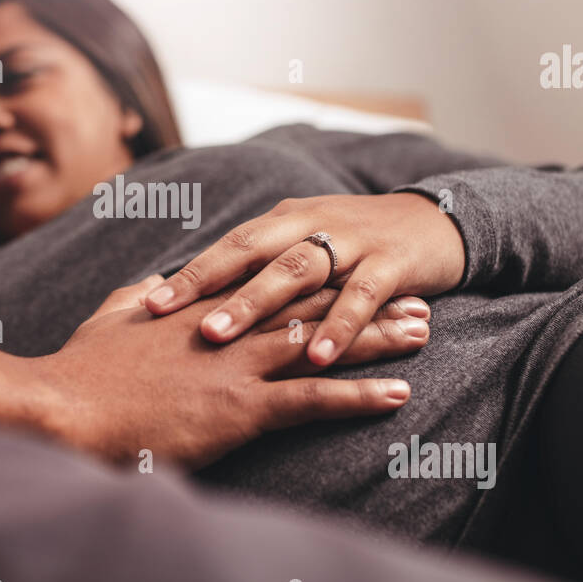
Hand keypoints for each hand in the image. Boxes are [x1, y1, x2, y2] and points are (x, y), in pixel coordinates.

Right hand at [34, 275, 431, 467]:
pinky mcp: (241, 407)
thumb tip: (154, 284)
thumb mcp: (110, 317)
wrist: (66, 406)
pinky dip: (359, 396)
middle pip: (312, 305)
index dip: (320, 277)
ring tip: (422, 334)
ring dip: (378, 338)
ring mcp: (238, 365)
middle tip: (413, 296)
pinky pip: (313, 400)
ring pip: (324, 343)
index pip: (274, 284)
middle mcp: (230, 328)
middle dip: (366, 301)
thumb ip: (139, 296)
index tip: (356, 271)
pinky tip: (398, 394)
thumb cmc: (81, 369)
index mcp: (202, 307)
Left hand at [143, 193, 464, 367]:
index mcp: (284, 221)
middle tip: (171, 319)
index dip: (189, 274)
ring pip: (299, 271)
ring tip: (222, 338)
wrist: (435, 223)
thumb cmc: (356, 243)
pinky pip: (362, 296)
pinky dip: (339, 327)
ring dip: (259, 306)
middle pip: (253, 253)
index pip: (228, 247)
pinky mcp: (392, 265)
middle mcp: (311, 224)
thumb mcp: (304, 243)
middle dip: (210, 287)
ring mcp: (352, 242)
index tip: (146, 306)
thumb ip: (259, 266)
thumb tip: (203, 296)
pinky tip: (318, 359)